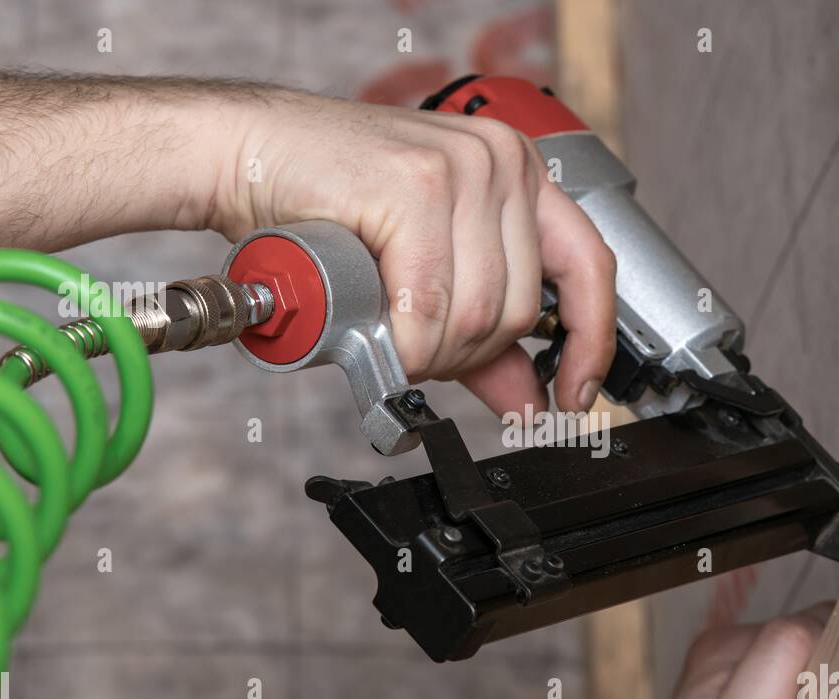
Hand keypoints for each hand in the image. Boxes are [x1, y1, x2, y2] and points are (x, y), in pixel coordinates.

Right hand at [215, 91, 617, 414]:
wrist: (248, 154)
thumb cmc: (329, 205)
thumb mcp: (426, 274)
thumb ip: (485, 341)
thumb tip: (530, 404)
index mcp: (518, 175)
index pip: (590, 265)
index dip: (590, 340)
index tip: (574, 394)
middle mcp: (502, 162)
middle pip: (520, 310)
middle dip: (466, 357)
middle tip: (416, 353)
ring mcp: (463, 168)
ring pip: (476, 316)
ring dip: (428, 355)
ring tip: (386, 335)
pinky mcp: (415, 184)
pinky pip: (428, 306)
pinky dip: (403, 343)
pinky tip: (378, 334)